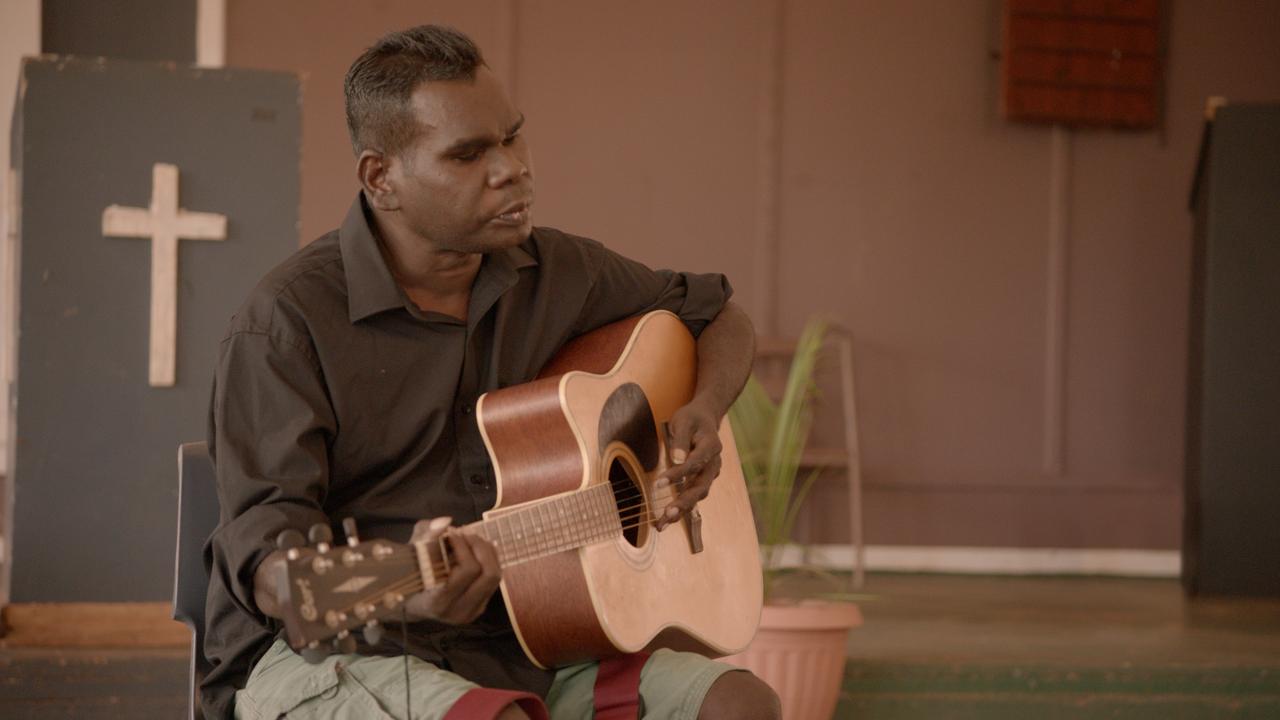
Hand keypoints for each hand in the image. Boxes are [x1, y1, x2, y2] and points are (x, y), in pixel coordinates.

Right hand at [403, 517, 501, 624]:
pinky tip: (478, 547)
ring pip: (495, 576)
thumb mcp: (412, 554)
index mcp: (438, 602)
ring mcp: (471, 612)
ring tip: (471, 537)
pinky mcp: (480, 606)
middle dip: (479, 547)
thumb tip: (446, 521)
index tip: (451, 532)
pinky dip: (490, 559)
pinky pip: (495, 580)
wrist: (411, 602)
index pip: (466, 571)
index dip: (463, 546)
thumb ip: (426, 536)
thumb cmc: (409, 576)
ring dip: (486, 551)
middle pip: (488, 574)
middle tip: (465, 532)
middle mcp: (458, 612)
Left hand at [655, 400, 722, 530]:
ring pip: (697, 496)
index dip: (678, 474)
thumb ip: (680, 440)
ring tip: (663, 524)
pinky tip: (664, 521)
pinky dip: (680, 510)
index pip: (695, 463)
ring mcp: (709, 474)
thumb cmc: (692, 419)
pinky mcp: (701, 481)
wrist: (705, 419)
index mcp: (711, 446)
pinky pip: (692, 497)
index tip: (658, 483)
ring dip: (681, 511)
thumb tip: (676, 459)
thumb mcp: (684, 421)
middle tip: (668, 514)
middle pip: (701, 486)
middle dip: (684, 502)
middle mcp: (714, 464)